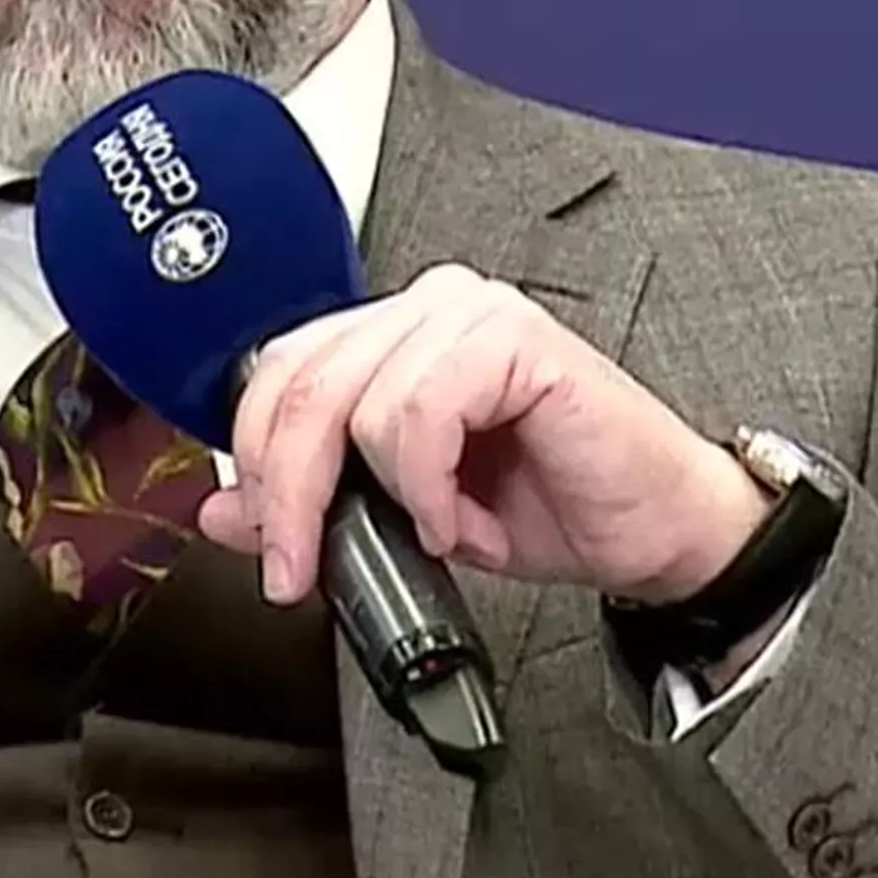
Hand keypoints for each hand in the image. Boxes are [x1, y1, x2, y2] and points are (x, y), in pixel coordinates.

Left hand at [196, 262, 775, 608]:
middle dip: (287, 493)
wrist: (655, 532)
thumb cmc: (545, 507)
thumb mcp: (401, 516)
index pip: (279, 371)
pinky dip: (430, 486)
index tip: (260, 542)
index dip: (253, 459)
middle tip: (299, 569)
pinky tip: (463, 517)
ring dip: (386, 498)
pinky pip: (419, 414)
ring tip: (436, 531)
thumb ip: (314, 501)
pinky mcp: (516, 338)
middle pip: (299, 385)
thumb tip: (221, 513)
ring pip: (354, 403)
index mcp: (389, 334)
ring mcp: (471, 312)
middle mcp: (425, 308)